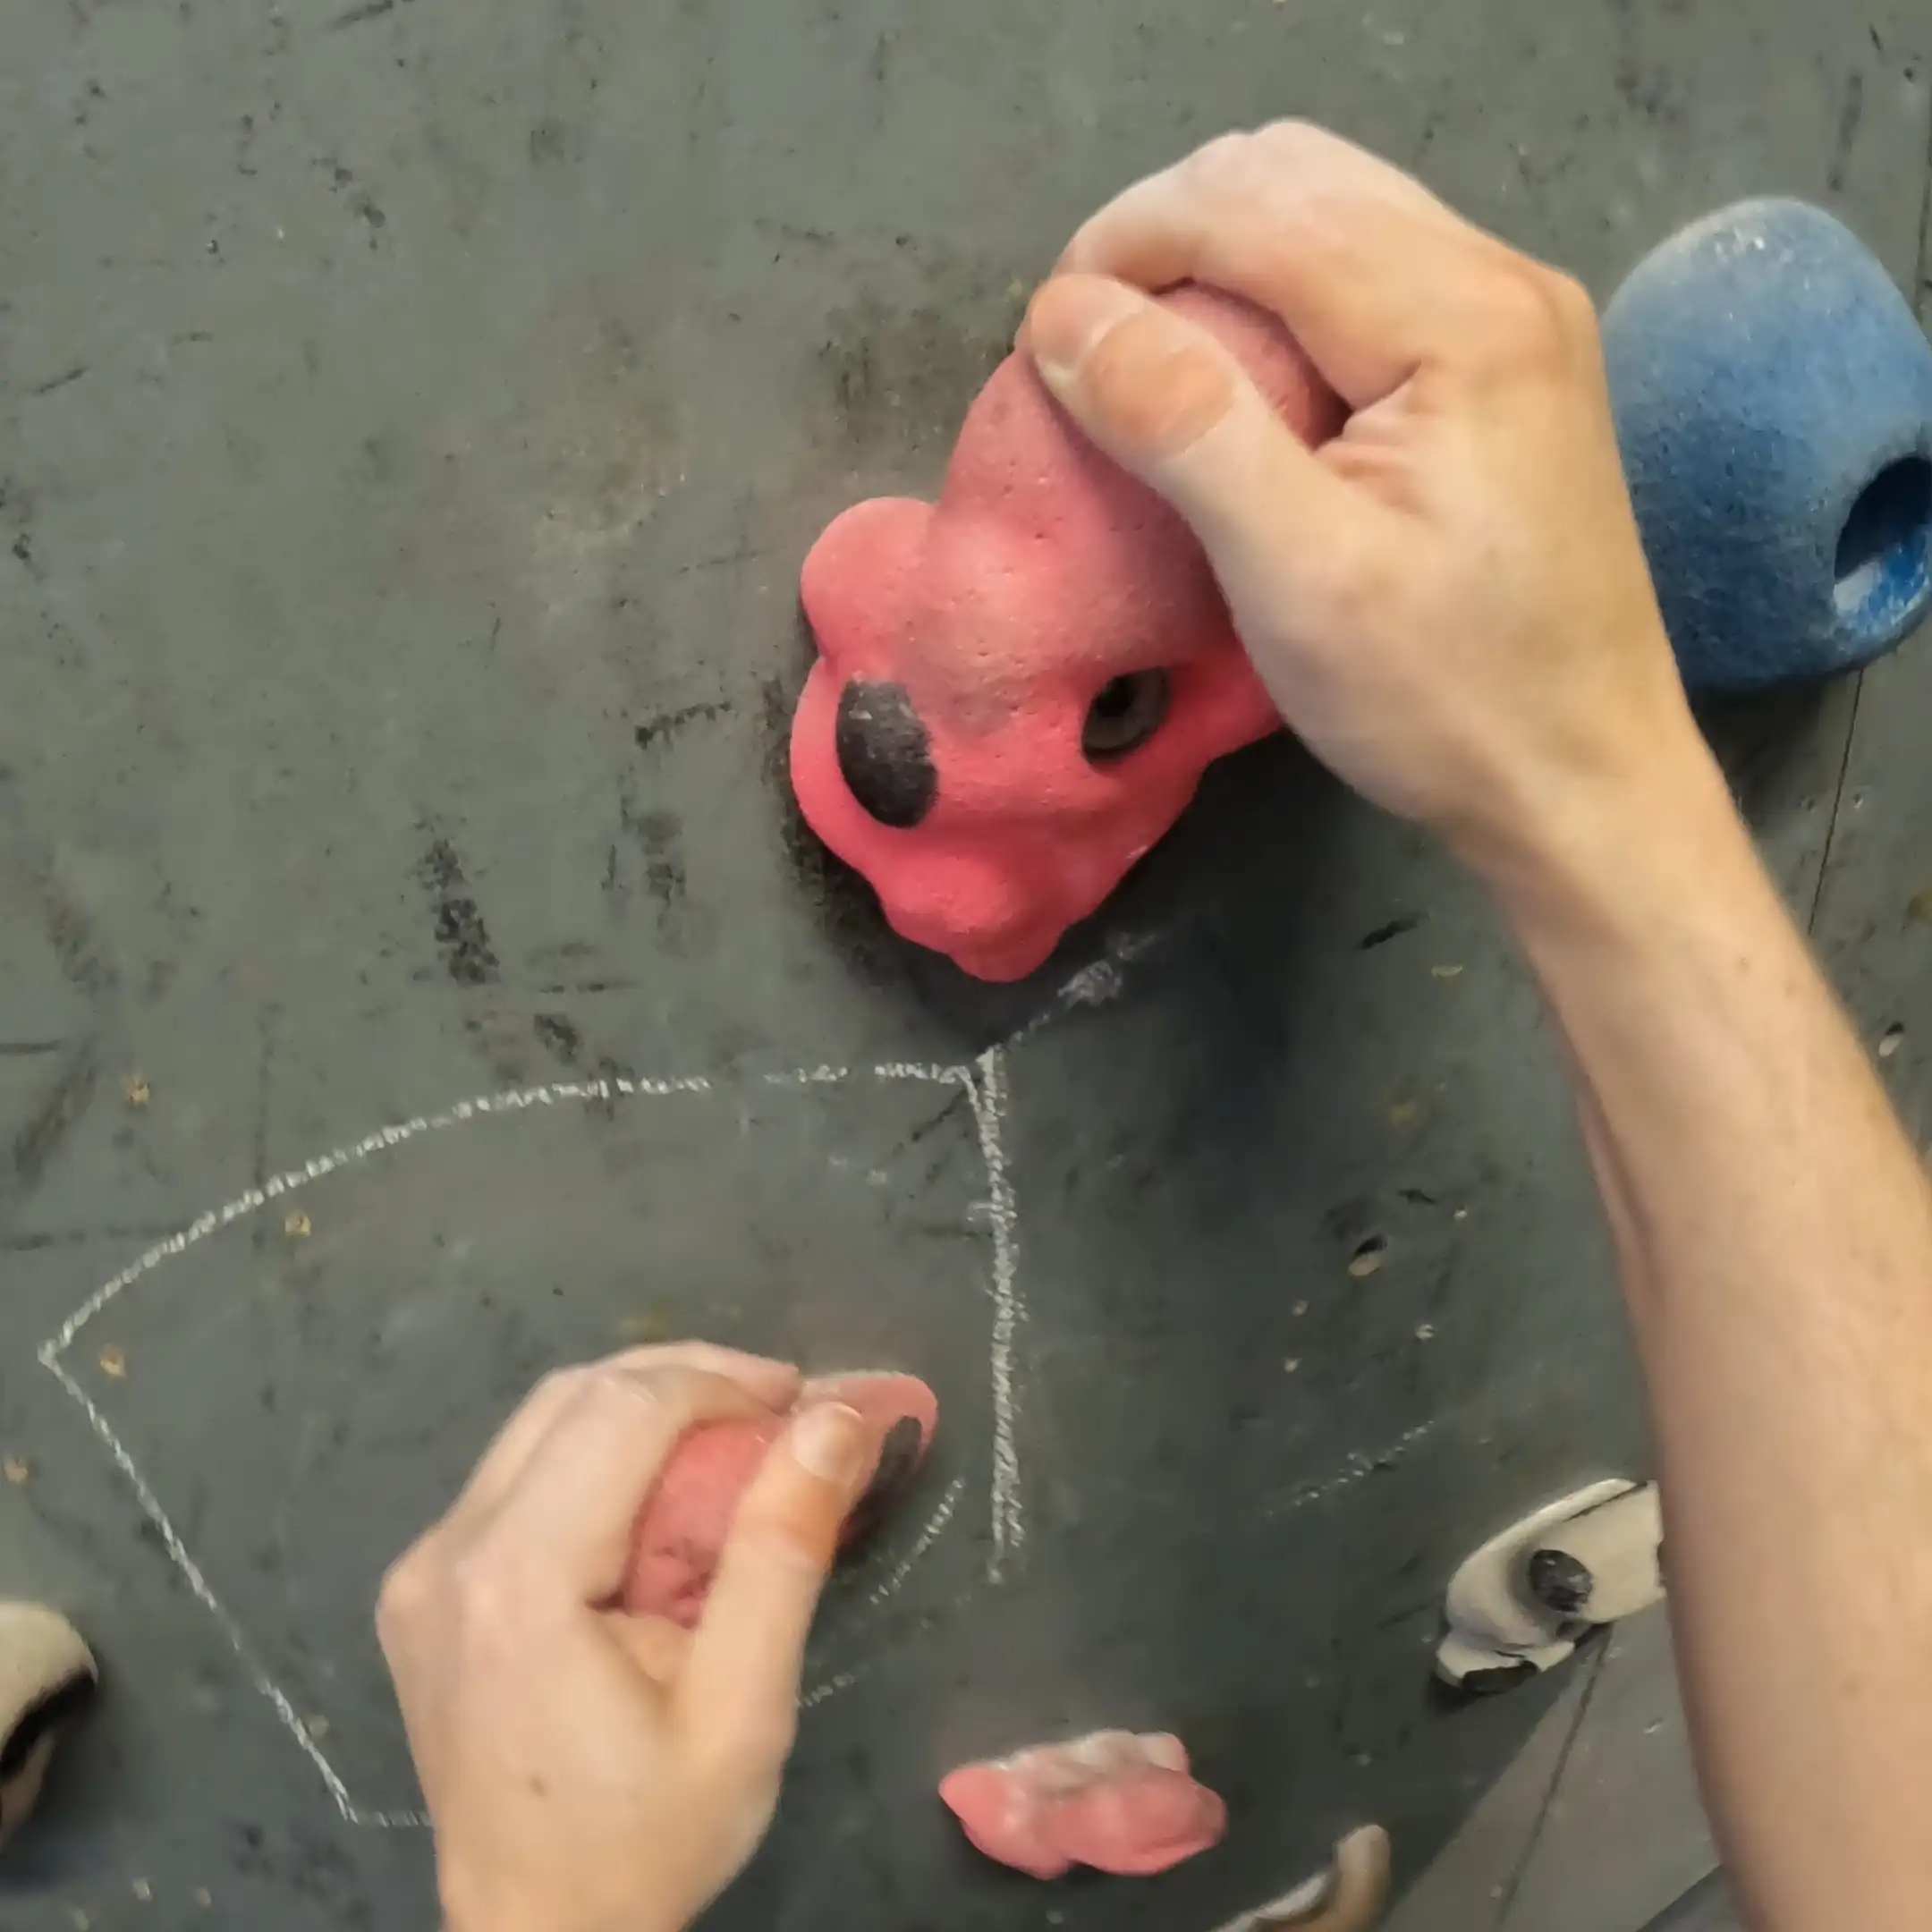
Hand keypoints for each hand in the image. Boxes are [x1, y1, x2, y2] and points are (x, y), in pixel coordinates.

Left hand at [377, 1343, 873, 1931]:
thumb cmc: (646, 1838)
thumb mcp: (741, 1710)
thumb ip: (782, 1551)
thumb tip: (836, 1420)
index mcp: (517, 1582)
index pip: (626, 1411)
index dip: (726, 1381)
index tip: (811, 1401)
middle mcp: (449, 1554)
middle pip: (577, 1396)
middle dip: (691, 1379)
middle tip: (784, 1409)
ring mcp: (421, 1569)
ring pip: (540, 1421)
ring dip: (643, 1407)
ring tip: (734, 1436)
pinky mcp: (421, 1588)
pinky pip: (514, 1472)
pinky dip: (596, 1453)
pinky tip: (659, 1493)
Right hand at [1024, 122, 1706, 880]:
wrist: (1582, 785)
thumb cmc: (1442, 700)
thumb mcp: (1296, 576)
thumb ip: (1183, 427)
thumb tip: (1064, 315)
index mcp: (1461, 317)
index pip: (1256, 206)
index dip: (1127, 245)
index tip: (1042, 342)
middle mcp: (1502, 280)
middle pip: (1295, 176)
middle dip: (1166, 234)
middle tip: (1087, 344)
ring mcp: (1516, 318)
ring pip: (1331, 208)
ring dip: (1217, 255)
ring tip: (1143, 355)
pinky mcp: (1508, 365)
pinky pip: (1368, 269)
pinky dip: (1276, 292)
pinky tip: (1234, 375)